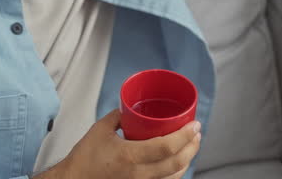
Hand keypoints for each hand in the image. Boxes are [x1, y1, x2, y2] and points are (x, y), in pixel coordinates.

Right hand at [37, 109, 201, 178]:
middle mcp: (139, 175)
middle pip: (177, 164)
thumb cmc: (84, 157)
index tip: (195, 125)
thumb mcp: (101, 130)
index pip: (167, 148)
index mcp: (130, 157)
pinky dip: (175, 173)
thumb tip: (131, 109)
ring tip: (191, 147)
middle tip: (197, 134)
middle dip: (192, 147)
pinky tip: (178, 164)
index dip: (185, 136)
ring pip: (174, 177)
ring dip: (187, 161)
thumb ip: (119, 117)